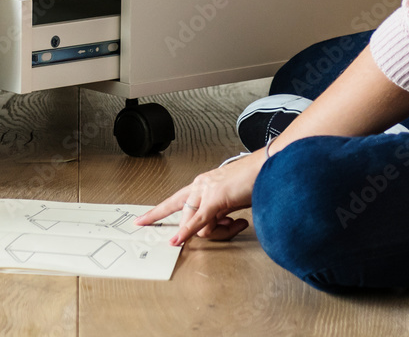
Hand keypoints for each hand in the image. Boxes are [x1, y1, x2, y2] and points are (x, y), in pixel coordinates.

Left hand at [135, 148, 265, 245]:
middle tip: (195, 235)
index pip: (174, 200)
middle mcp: (200, 185)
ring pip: (194, 222)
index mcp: (202, 184)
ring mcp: (206, 190)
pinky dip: (186, 232)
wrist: (267, 168)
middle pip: (184, 214)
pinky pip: (198, 220)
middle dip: (188, 230)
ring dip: (217, 230)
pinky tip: (177, 240)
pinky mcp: (215, 198)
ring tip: (236, 221)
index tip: (142, 220)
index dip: (157, 212)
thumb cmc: (253, 181)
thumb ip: (217, 215)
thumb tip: (210, 230)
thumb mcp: (229, 203)